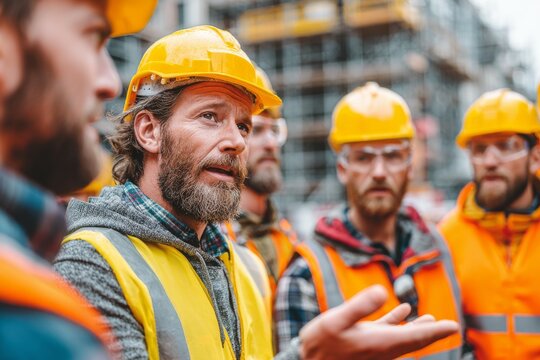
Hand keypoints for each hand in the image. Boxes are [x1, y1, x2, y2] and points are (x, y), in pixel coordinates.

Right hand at [298, 285, 458, 359]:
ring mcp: (374, 346)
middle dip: (432, 333)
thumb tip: (381, 290)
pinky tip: (402, 311)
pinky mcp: (365, 343)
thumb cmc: (320, 343)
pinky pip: (388, 333)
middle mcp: (382, 347)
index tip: (454, 327)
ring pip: (403, 338)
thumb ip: (359, 306)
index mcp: (379, 342)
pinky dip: (398, 323)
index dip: (436, 332)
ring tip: (431, 321)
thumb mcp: (335, 320)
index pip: (415, 337)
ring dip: (418, 329)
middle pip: (414, 340)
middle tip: (451, 327)